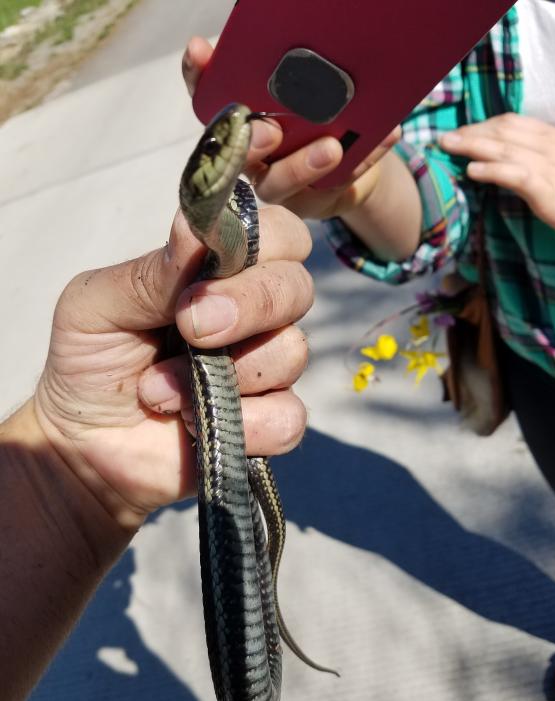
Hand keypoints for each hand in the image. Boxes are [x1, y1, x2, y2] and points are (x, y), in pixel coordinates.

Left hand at [34, 206, 312, 530]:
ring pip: (291, 353)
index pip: (280, 235)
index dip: (265, 243)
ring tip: (159, 390)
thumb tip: (195, 224)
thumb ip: (150, 273)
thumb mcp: (96, 306)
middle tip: (190, 329)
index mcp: (220, 273)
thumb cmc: (90, 362)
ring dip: (222, 375)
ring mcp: (265, 372)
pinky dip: (239, 424)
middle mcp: (253, 316)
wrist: (82, 445)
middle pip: (296, 289)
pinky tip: (193, 425)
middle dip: (248, 304)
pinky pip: (286, 418)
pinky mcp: (268, 425)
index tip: (204, 275)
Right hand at [182, 37, 400, 219]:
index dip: (199, 78)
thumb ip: (291, 74)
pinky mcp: (308, 201)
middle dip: (251, 141)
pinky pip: (331, 188)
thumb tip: (301, 32)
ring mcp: (276, 184)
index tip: (200, 51)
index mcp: (238, 122)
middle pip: (236, 153)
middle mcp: (249, 156)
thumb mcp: (301, 91)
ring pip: (278, 183)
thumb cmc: (314, 119)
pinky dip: (361, 162)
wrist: (349, 163)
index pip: (207, 97)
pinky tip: (385, 136)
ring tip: (333, 148)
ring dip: (303, 165)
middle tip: (271, 130)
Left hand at [440, 113, 554, 243]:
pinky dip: (490, 170)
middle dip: (471, 132)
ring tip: (447, 146)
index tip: (464, 132)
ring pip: (503, 148)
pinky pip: (514, 174)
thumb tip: (523, 166)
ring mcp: (548, 166)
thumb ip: (548, 162)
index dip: (485, 126)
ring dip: (471, 146)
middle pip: (503, 131)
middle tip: (445, 138)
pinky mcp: (547, 188)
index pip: (514, 123)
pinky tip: (471, 170)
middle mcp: (550, 146)